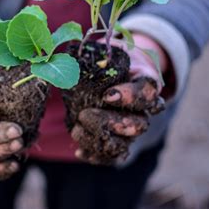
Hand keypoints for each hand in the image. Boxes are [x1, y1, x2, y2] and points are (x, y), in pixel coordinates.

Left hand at [72, 34, 167, 163]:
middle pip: (138, 125)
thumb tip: (60, 60)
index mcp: (146, 82)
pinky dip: (96, 156)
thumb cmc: (111, 59)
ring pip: (125, 144)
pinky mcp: (120, 140)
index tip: (107, 95)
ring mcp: (132, 128)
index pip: (147, 93)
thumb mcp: (106, 51)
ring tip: (76, 129)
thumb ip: (93, 55)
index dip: (130, 97)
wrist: (118, 72)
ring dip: (98, 140)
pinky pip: (113, 157)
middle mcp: (145, 110)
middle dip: (109, 123)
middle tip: (84, 114)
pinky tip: (80, 151)